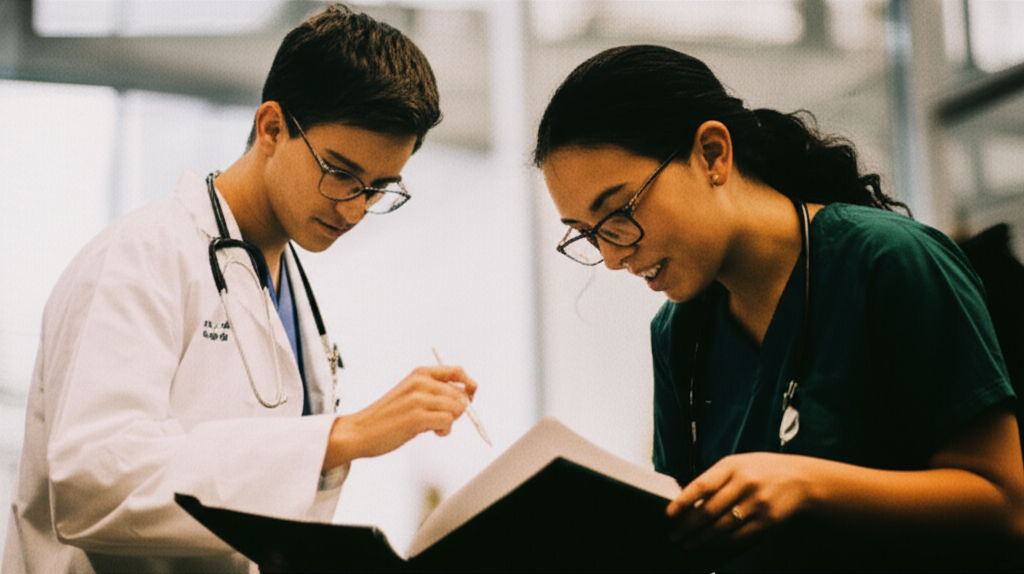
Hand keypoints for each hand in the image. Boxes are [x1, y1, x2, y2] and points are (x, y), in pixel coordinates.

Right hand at [323, 365, 477, 468]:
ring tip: (434, 427)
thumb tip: (467, 400)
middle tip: (441, 420)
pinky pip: (448, 421)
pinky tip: (433, 432)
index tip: (469, 398)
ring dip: (451, 422)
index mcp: (420, 373)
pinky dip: (445, 430)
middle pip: (461, 394)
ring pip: (458, 408)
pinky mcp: (417, 417)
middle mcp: (420, 382)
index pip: (458, 372)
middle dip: (458, 410)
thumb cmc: (388, 417)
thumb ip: (435, 393)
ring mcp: (418, 399)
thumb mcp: (411, 395)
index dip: (469, 386)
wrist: (360, 431)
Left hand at [665, 452, 815, 551]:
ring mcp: (756, 504)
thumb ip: (715, 479)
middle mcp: (743, 484)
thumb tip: (689, 501)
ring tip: (688, 543)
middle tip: (674, 535)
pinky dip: (721, 543)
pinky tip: (710, 545)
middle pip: (708, 511)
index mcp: (732, 467)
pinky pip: (739, 536)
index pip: (701, 486)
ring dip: (701, 539)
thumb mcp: (738, 464)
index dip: (682, 502)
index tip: (669, 514)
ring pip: (721, 527)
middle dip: (687, 526)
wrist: (801, 480)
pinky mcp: (767, 521)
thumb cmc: (763, 470)